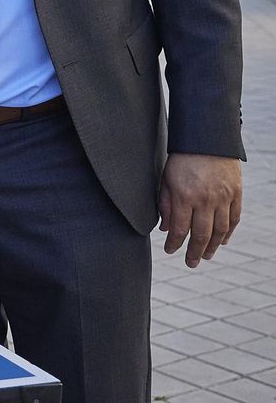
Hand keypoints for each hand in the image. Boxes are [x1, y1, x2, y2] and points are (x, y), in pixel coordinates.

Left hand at [159, 153, 241, 267]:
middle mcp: (206, 200)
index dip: (175, 244)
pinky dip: (229, 232)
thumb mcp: (166, 180)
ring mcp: (224, 197)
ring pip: (220, 230)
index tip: (170, 251)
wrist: (208, 139)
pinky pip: (234, 218)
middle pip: (202, 234)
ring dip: (213, 246)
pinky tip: (223, 241)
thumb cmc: (182, 159)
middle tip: (190, 263)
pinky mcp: (237, 193)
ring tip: (206, 256)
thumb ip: (166, 205)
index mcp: (185, 196)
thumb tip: (165, 229)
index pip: (180, 229)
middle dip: (194, 252)